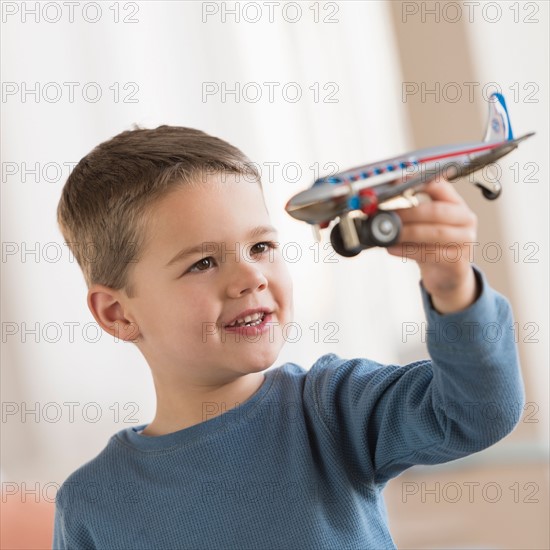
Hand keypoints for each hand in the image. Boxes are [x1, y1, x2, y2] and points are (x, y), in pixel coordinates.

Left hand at [386, 178, 478, 313]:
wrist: (448, 277)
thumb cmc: (433, 247)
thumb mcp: (425, 226)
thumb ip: (411, 214)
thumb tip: (380, 207)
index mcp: (456, 204)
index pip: (440, 186)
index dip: (419, 182)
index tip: (397, 182)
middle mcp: (465, 219)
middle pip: (437, 211)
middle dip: (409, 213)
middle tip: (386, 215)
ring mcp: (465, 240)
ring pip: (435, 233)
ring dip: (407, 232)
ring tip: (387, 234)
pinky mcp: (458, 261)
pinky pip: (431, 253)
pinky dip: (407, 250)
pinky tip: (392, 248)